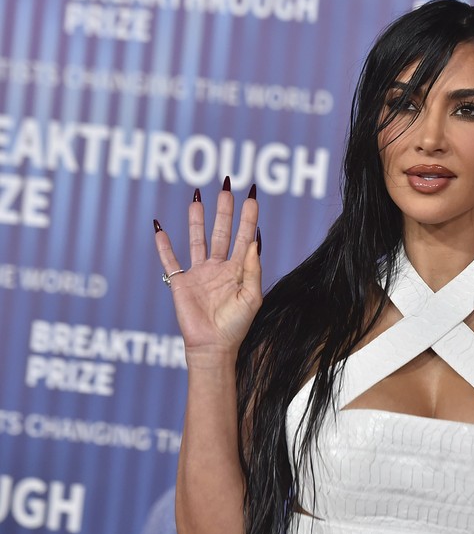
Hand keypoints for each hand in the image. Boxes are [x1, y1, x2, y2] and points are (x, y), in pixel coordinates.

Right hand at [154, 179, 262, 359]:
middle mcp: (219, 267)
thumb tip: (254, 241)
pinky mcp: (181, 282)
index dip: (249, 216)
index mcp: (238, 270)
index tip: (252, 195)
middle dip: (224, 210)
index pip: (244, 236)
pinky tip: (160, 228)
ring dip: (197, 219)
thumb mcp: (252, 297)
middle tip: (226, 186)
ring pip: (197, 239)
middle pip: (221, 231)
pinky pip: (170, 260)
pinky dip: (164, 245)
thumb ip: (252, 269)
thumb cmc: (236, 325)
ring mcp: (199, 274)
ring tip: (197, 198)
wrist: (213, 346)